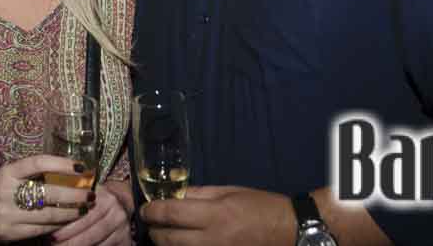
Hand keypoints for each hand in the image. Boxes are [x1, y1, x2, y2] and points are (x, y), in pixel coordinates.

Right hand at [0, 155, 95, 242]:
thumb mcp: (9, 175)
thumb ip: (32, 173)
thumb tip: (70, 170)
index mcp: (7, 173)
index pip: (38, 163)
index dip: (62, 164)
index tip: (81, 166)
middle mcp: (6, 192)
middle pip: (48, 192)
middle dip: (74, 193)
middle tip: (90, 193)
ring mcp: (7, 215)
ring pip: (48, 214)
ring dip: (71, 211)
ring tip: (85, 207)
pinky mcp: (10, 233)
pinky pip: (41, 229)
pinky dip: (58, 225)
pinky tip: (69, 220)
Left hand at [51, 180, 133, 244]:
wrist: (120, 201)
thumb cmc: (95, 198)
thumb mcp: (86, 192)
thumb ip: (72, 197)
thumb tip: (49, 207)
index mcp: (106, 198)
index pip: (84, 217)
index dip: (67, 228)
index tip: (51, 236)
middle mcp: (117, 213)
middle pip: (90, 233)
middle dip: (70, 242)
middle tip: (53, 245)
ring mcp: (122, 228)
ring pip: (97, 244)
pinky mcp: (125, 240)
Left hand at [141, 185, 294, 245]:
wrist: (288, 231)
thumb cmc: (260, 206)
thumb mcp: (229, 191)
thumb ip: (198, 193)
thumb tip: (172, 194)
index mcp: (214, 214)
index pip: (170, 214)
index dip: (151, 211)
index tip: (145, 208)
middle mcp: (210, 239)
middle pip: (166, 239)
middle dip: (153, 230)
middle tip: (151, 221)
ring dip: (164, 243)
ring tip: (163, 233)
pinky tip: (181, 243)